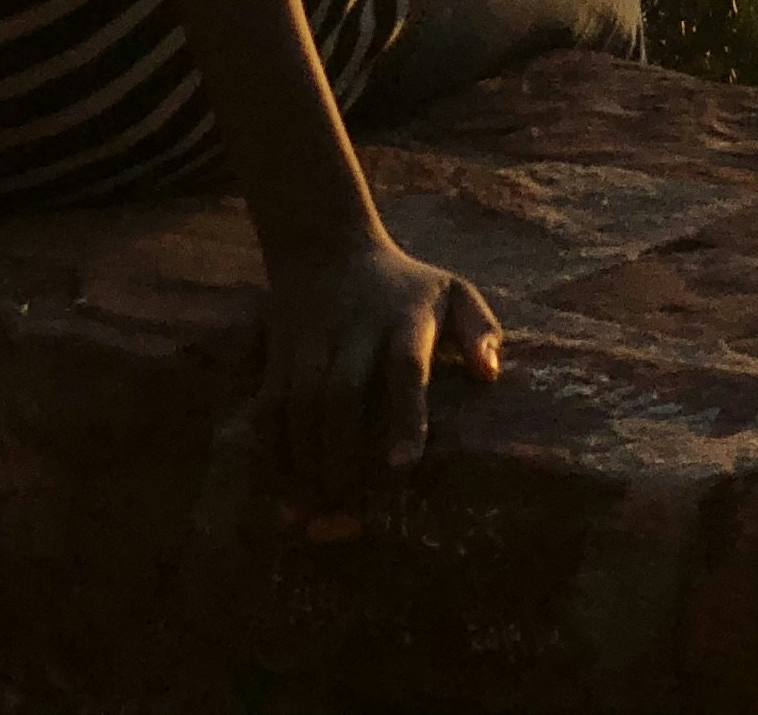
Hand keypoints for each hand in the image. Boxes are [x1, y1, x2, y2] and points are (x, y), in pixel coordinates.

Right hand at [262, 230, 501, 506]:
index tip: (401, 467)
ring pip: (298, 403)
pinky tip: (277, 488)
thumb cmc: (405, 288)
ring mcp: (311, 340)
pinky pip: (267, 404)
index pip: (406, 366)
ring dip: (302, 460)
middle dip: (340, 453)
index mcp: (406, 317)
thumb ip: (479, 330)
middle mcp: (355, 328)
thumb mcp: (453, 291)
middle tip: (344, 506)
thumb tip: (491, 375)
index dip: (405, 416)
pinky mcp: (279, 354)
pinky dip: (268, 449)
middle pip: (341, 393)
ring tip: (311, 509)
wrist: (327, 248)